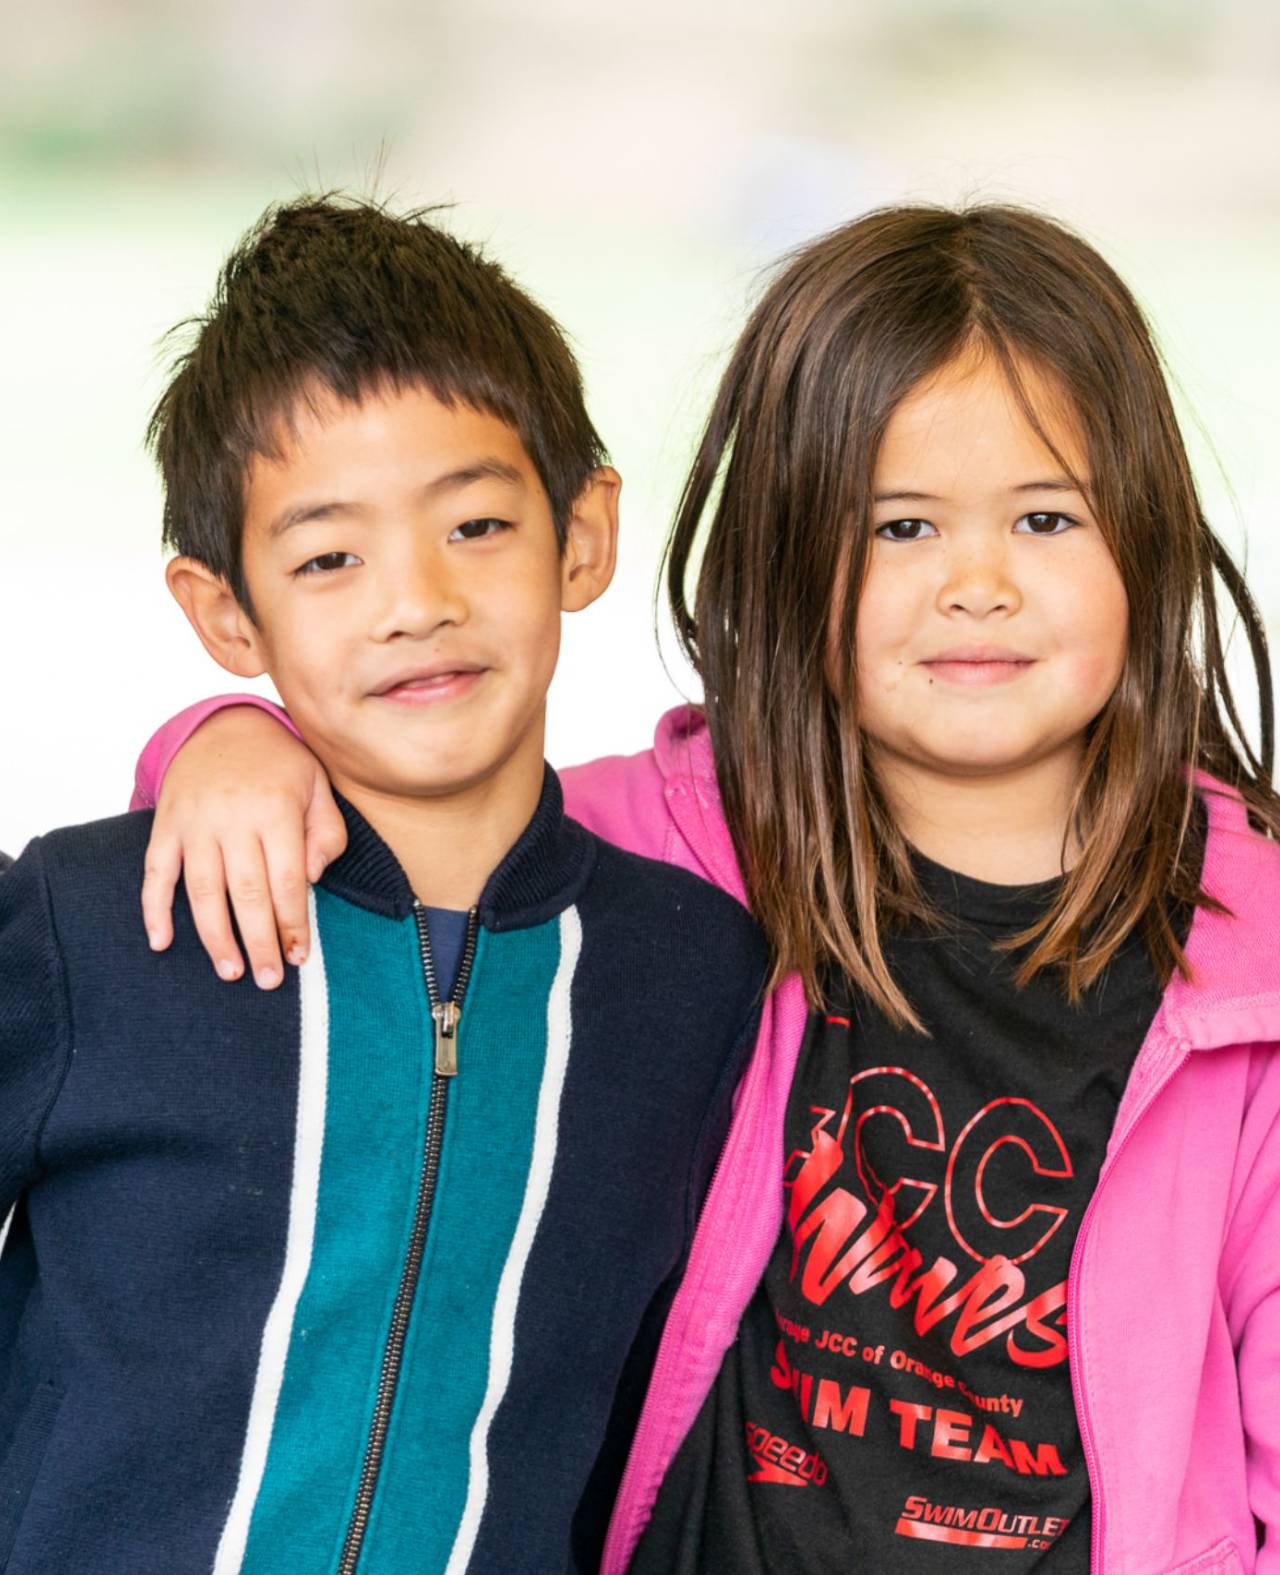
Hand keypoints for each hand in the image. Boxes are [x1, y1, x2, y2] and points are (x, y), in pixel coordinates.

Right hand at [141, 707, 346, 986]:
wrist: (224, 726)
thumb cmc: (280, 764)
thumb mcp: (319, 786)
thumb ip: (326, 833)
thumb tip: (311, 879)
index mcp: (276, 809)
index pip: (288, 879)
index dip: (293, 922)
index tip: (300, 956)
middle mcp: (232, 818)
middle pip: (246, 892)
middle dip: (259, 941)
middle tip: (269, 979)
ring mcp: (194, 823)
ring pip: (202, 890)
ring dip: (215, 936)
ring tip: (230, 972)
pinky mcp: (165, 825)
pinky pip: (155, 872)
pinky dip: (154, 909)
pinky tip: (161, 942)